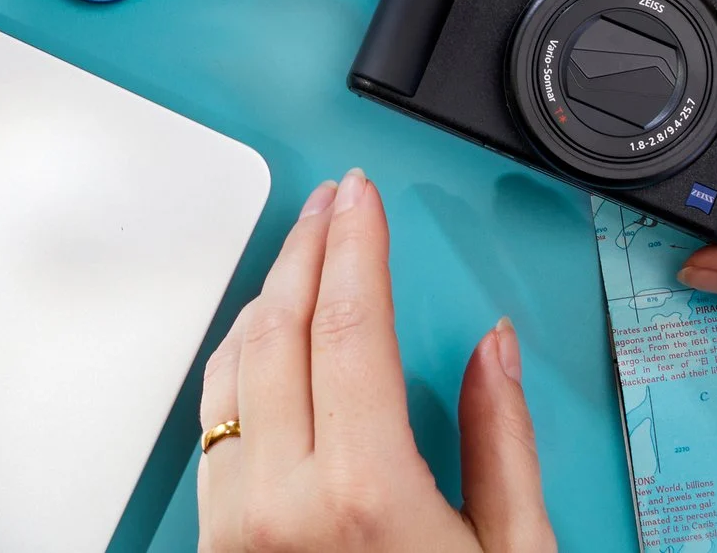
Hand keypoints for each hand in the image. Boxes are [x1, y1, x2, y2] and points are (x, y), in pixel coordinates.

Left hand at [197, 170, 554, 552]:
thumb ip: (504, 445)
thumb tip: (493, 348)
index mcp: (364, 494)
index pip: (350, 326)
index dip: (356, 245)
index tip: (363, 198)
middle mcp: (282, 502)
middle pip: (279, 329)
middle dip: (308, 248)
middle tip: (334, 203)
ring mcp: (236, 522)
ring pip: (233, 366)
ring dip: (268, 295)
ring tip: (305, 256)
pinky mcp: (213, 541)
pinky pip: (212, 421)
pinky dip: (240, 361)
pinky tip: (270, 337)